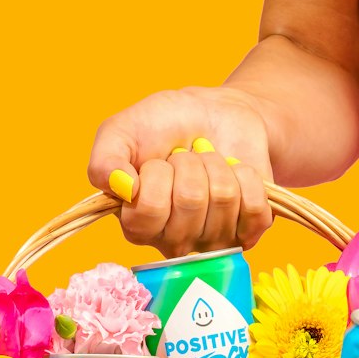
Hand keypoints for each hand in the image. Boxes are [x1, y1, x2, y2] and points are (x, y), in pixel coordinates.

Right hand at [87, 85, 274, 256]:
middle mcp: (175, 242)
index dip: (156, 176)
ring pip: (223, 199)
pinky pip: (254, 206)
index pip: (148, 211)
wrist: (212, 115)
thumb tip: (122, 188)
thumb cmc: (162, 127)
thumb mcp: (121, 132)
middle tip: (185, 158)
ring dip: (217, 165)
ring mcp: (214, 240)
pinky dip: (246, 176)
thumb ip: (104, 161)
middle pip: (190, 202)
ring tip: (207, 163)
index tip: (157, 162)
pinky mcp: (250, 230)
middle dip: (190, 163)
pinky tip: (233, 172)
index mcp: (137, 226)